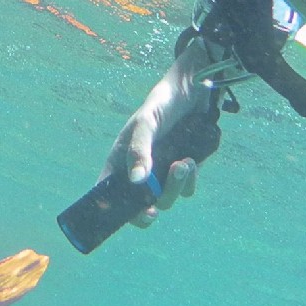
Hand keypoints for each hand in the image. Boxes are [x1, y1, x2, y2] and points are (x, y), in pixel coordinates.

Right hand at [107, 35, 223, 227]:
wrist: (196, 90)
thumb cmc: (163, 101)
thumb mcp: (147, 122)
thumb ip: (139, 149)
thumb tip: (136, 181)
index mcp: (121, 160)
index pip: (109, 192)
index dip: (113, 210)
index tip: (125, 216)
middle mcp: (141, 170)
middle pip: (141, 205)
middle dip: (151, 205)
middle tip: (154, 209)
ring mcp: (163, 172)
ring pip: (166, 198)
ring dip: (175, 186)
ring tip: (185, 163)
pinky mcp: (184, 171)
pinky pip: (186, 189)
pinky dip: (190, 180)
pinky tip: (192, 159)